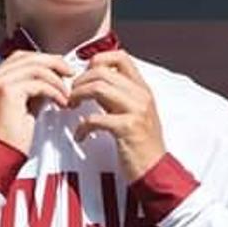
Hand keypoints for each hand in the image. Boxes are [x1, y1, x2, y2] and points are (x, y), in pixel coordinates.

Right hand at [0, 51, 71, 153]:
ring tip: (66, 94)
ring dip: (56, 80)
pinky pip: (39, 83)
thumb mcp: (22, 107)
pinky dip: (55, 91)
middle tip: (69, 73)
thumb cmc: (9, 141)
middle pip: (27, 58)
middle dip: (53, 63)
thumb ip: (33, 89)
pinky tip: (61, 101)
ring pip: (35, 68)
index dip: (42, 60)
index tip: (59, 68)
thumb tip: (52, 79)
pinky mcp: (7, 92)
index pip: (19, 58)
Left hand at [68, 51, 165, 181]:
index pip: (120, 56)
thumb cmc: (141, 144)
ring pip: (98, 88)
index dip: (97, 61)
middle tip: (71, 95)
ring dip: (78, 96)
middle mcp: (141, 95)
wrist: (156, 170)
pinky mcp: (127, 128)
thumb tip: (92, 82)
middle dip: (79, 81)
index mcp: (142, 88)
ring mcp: (136, 110)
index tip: (84, 76)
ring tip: (71, 107)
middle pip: (102, 71)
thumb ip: (117, 96)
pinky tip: (81, 135)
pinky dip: (82, 126)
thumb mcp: (133, 112)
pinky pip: (95, 118)